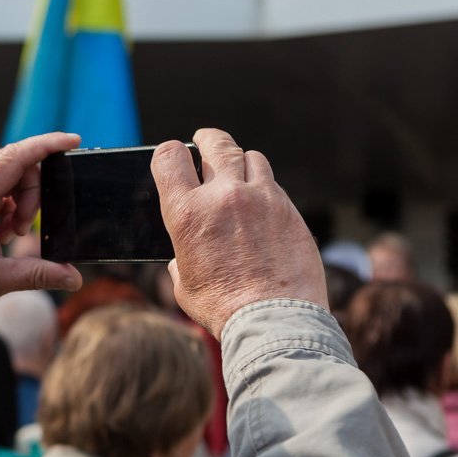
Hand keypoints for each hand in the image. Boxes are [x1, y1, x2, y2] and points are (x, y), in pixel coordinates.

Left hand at [0, 132, 82, 326]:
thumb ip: (39, 275)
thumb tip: (73, 278)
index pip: (14, 158)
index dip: (46, 145)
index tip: (72, 141)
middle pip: (14, 166)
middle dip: (34, 191)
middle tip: (28, 228)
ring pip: (6, 180)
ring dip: (21, 202)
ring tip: (15, 234)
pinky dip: (9, 208)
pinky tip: (5, 235)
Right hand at [153, 128, 327, 340]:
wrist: (273, 318)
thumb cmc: (223, 307)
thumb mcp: (184, 281)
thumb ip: (181, 255)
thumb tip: (183, 255)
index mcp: (186, 213)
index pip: (169, 156)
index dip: (169, 152)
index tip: (174, 155)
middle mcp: (223, 196)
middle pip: (216, 144)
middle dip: (207, 139)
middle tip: (205, 140)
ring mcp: (261, 198)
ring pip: (250, 157)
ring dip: (239, 162)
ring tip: (237, 172)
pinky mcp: (288, 209)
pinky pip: (273, 184)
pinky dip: (263, 187)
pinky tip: (260, 204)